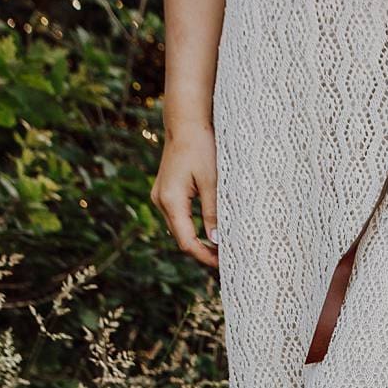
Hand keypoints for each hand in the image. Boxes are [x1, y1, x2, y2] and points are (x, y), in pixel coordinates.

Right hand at [152, 123, 219, 269]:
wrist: (186, 123)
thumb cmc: (201, 147)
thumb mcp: (212, 180)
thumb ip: (213, 211)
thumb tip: (216, 239)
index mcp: (171, 200)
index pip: (186, 241)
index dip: (203, 256)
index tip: (222, 265)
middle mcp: (161, 201)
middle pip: (180, 237)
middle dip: (201, 251)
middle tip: (226, 259)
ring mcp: (161, 196)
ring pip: (179, 228)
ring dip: (197, 239)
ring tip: (221, 247)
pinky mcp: (166, 191)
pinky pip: (178, 216)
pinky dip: (192, 226)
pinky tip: (209, 229)